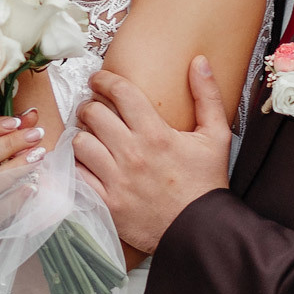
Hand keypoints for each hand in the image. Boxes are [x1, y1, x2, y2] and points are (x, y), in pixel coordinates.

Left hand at [72, 59, 230, 252]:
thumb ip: (207, 96)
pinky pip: (77, 175)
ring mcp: (117, 179)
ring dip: (82, 136)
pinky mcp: (107, 202)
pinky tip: (87, 163)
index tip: (98, 79)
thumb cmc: (207, 183)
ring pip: (80, 143)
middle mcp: (133, 154)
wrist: (202, 231)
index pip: (120, 92)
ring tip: (90, 136)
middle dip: (89, 106)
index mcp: (156, 134)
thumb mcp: (216, 136)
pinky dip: (78, 166)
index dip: (104, 80)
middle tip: (92, 109)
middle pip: (93, 114)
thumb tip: (198, 62)